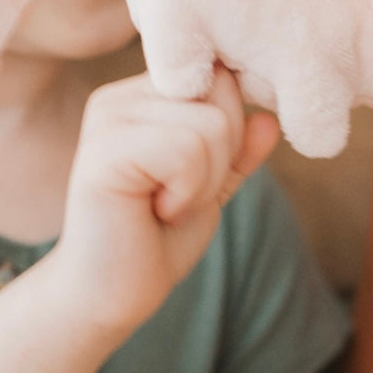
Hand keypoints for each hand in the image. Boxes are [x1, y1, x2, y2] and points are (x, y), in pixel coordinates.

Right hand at [52, 66, 279, 342]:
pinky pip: (188, 150)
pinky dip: (188, 191)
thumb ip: (238, 150)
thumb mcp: (211, 185)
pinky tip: (157, 210)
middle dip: (222, 156)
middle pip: (222, 93)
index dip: (232, 131)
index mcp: (144, 95)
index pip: (223, 76)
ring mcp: (108, 118)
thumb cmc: (156, 238)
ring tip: (165, 204)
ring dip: (204, 181)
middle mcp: (121, 96)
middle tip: (176, 195)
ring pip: (212, 125)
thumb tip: (269, 120)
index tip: (193, 175)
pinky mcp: (104, 151)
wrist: (110, 295)